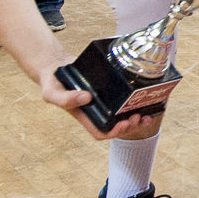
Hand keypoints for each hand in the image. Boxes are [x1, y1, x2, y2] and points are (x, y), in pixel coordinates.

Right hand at [41, 64, 161, 139]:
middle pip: (116, 126)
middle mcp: (96, 110)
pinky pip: (124, 98)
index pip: (101, 132)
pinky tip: (144, 96)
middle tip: (139, 117)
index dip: (114, 132)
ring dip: (136, 117)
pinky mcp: (109, 89)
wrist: (55, 65)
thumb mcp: (52, 92)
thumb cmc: (52, 82)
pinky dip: (135, 100)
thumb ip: (65, 98)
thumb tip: (86, 98)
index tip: (124, 124)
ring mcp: (103, 100)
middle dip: (130, 126)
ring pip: (123, 114)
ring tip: (147, 114)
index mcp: (85, 116)